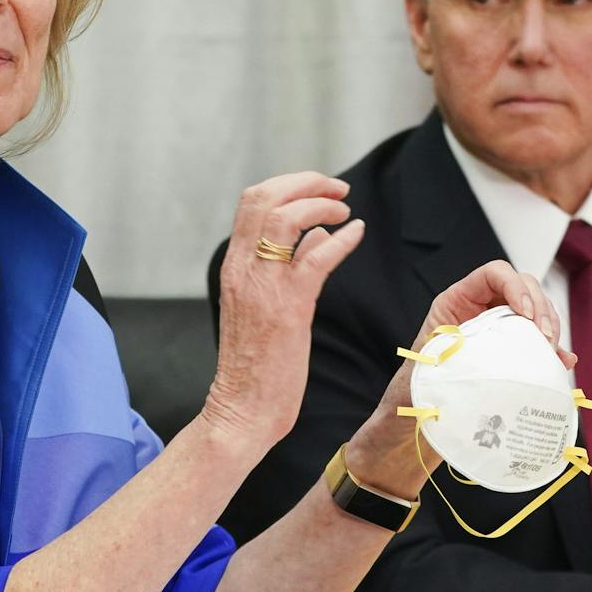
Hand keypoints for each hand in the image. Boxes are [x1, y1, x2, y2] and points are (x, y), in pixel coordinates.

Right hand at [203, 173, 365, 451]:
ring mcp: (262, 286)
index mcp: (235, 265)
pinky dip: (340, 240)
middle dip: (306, 182)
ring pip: (285, 217)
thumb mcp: (265, 304)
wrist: (241, 408)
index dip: (289, 184)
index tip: (320, 189)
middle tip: (338, 189)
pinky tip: (356, 233)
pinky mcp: (288, 308)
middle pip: (264, 197)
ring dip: (320, 204)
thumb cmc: (256, 363)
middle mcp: (243, 268)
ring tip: (344, 209)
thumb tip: (318, 235)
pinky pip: (315, 258)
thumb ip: (288, 265)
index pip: (252, 201)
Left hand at [345, 259, 574, 495]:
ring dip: (550, 328)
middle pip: (523, 287)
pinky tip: (562, 363)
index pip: (493, 274)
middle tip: (546, 339)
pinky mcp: (509, 350)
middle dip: (541, 308)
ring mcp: (497, 328)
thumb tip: (490, 362)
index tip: (526, 314)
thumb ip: (459, 356)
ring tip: (552, 353)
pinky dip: (553, 350)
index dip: (516, 285)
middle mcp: (479, 309)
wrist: (416, 417)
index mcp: (455, 302)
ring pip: (536, 312)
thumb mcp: (432, 366)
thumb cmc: (416, 390)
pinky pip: (538, 341)